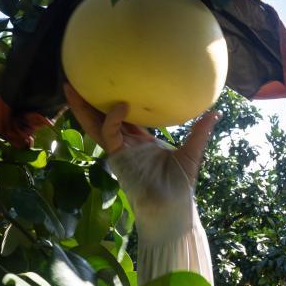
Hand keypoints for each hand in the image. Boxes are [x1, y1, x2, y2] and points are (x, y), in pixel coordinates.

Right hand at [63, 84, 219, 181]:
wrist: (173, 207)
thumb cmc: (181, 185)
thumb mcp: (191, 153)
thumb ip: (199, 132)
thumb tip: (215, 113)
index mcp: (141, 142)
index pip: (124, 117)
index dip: (116, 101)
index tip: (113, 81)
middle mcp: (126, 144)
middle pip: (102, 117)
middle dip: (88, 101)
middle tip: (79, 78)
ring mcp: (120, 151)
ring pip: (95, 125)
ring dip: (83, 108)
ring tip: (71, 87)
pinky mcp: (119, 157)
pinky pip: (110, 134)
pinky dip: (113, 120)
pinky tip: (120, 106)